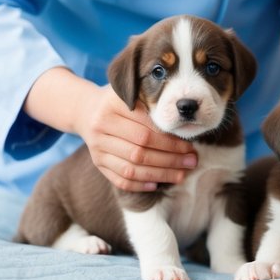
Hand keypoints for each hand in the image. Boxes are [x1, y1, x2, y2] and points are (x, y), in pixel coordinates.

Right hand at [25, 67, 196, 191]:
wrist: (88, 110)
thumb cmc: (122, 102)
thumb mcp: (135, 95)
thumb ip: (154, 106)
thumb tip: (184, 127)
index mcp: (113, 107)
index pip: (146, 130)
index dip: (171, 142)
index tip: (190, 147)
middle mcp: (101, 128)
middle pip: (140, 151)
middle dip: (170, 160)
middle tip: (191, 162)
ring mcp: (97, 148)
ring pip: (131, 168)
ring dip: (160, 174)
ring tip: (181, 175)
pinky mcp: (97, 162)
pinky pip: (119, 179)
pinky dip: (139, 184)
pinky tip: (157, 184)